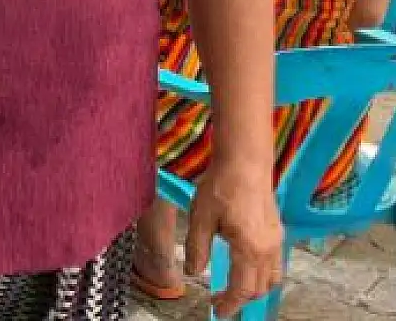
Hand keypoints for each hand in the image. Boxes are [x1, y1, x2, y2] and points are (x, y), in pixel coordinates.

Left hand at [185, 161, 283, 316]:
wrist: (245, 162)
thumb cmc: (221, 187)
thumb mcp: (200, 218)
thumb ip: (197, 248)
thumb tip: (193, 272)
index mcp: (250, 248)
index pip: (243, 289)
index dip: (230, 304)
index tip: (217, 310)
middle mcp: (268, 248)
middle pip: (260, 288)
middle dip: (241, 299)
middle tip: (220, 301)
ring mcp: (276, 240)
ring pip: (271, 278)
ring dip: (254, 288)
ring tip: (232, 289)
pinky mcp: (276, 231)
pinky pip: (274, 264)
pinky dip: (261, 274)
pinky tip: (244, 268)